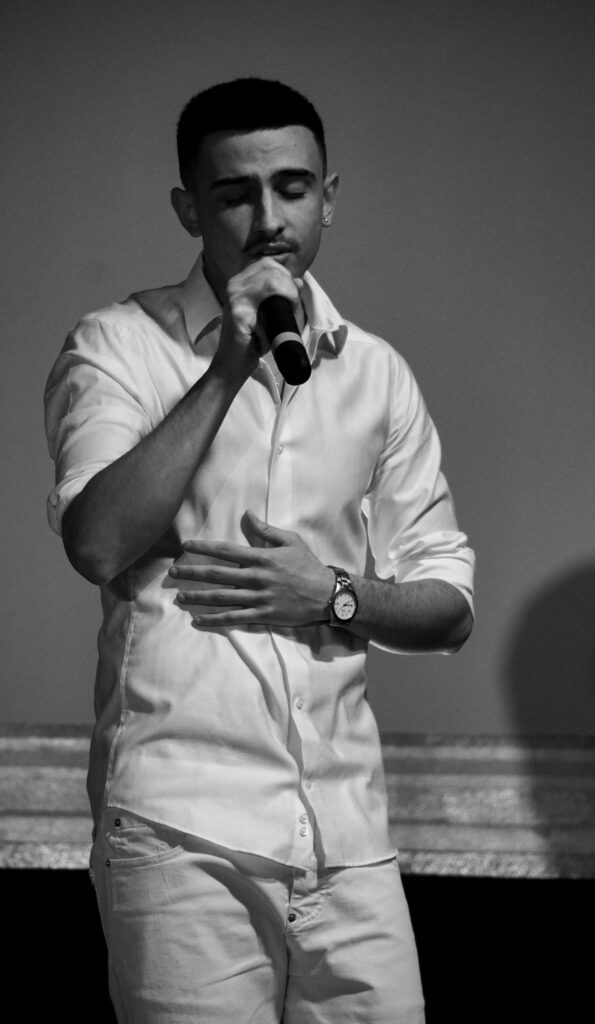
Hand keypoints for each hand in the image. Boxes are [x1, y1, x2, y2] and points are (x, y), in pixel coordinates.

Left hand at [169, 510, 333, 627]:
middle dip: (192, 573)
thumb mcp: (291, 541)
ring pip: (221, 598)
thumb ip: (266, 530)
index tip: (186, 546)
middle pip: (217, 575)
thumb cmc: (308, 565)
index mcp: (262, 557)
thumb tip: (247, 514)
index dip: (203, 548)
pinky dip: (214, 620)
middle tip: (172, 573)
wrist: (327, 594)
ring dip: (198, 597)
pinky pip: (233, 618)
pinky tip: (198, 620)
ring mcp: (258, 598)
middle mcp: (256, 577)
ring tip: (179, 597)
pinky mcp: (262, 615)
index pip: (226, 551)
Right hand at [211, 259, 302, 382]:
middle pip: (271, 269)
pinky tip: (282, 317)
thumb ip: (282, 295)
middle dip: (289, 285)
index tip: (291, 295)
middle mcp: (234, 285)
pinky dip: (281, 304)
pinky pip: (267, 298)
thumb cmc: (251, 341)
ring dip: (288, 293)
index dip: (285, 276)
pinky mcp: (238, 312)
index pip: (268, 264)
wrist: (233, 365)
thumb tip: (298, 281)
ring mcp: (234, 297)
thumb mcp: (269, 314)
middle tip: (293, 305)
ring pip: (271, 280)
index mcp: (240, 282)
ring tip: (289, 309)